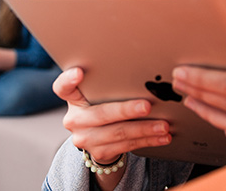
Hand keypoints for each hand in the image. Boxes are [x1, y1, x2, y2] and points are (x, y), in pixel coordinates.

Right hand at [53, 67, 172, 163]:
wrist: (98, 138)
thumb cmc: (104, 106)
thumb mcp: (100, 95)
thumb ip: (110, 85)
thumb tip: (147, 76)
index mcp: (74, 99)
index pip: (62, 88)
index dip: (68, 80)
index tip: (79, 72)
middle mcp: (75, 119)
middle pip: (101, 114)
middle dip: (127, 111)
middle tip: (147, 106)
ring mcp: (85, 138)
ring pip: (118, 133)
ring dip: (144, 130)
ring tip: (163, 126)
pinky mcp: (98, 152)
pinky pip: (127, 146)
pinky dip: (147, 140)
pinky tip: (162, 137)